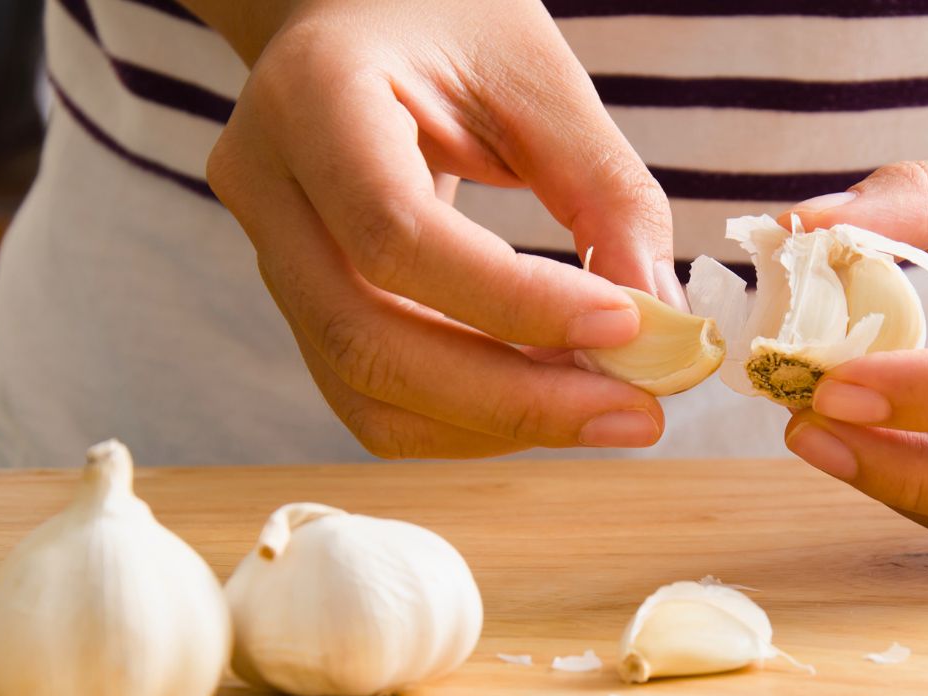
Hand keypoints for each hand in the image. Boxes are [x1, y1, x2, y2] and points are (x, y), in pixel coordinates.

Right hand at [186, 0, 683, 457]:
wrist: (357, 19)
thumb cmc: (447, 21)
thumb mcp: (538, 74)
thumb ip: (603, 189)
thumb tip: (659, 320)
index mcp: (311, 99)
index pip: (396, 234)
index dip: (515, 300)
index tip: (628, 327)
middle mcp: (268, 189)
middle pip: (366, 342)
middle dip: (514, 401)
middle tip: (637, 414)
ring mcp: (272, 257)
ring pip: (367, 392)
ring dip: (498, 422)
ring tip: (605, 406)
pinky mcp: (305, 305)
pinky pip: (376, 396)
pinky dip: (470, 418)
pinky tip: (548, 396)